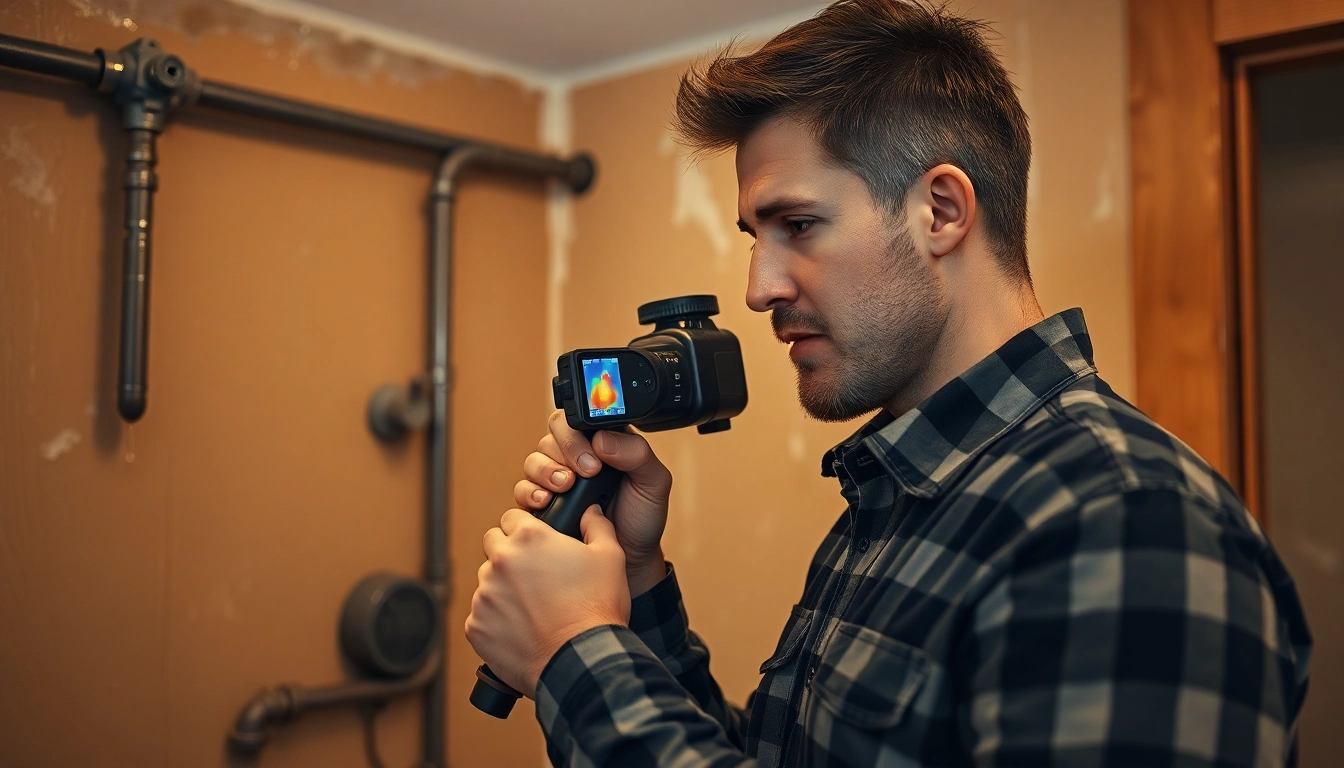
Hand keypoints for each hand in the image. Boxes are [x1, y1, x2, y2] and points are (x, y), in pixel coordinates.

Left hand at [466, 506, 629, 696]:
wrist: (581, 662)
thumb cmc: (597, 609)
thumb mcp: (610, 558)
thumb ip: (597, 525)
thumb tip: (589, 511)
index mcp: (529, 538)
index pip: (511, 517)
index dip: (524, 528)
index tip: (535, 543)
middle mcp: (500, 561)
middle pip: (492, 544)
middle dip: (508, 553)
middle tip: (533, 574)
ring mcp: (485, 595)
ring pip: (487, 581)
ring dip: (503, 588)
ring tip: (532, 608)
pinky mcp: (476, 626)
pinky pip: (482, 615)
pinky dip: (497, 620)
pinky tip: (522, 630)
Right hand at [514, 409, 670, 595]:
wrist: (631, 560)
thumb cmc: (642, 518)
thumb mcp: (653, 482)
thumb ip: (636, 453)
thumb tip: (602, 439)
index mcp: (602, 443)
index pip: (577, 420)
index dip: (580, 432)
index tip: (595, 457)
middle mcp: (575, 457)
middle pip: (551, 436)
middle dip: (565, 451)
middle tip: (586, 471)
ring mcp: (556, 480)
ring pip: (534, 461)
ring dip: (546, 470)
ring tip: (566, 487)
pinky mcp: (542, 504)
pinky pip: (522, 489)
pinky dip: (531, 492)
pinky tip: (547, 501)